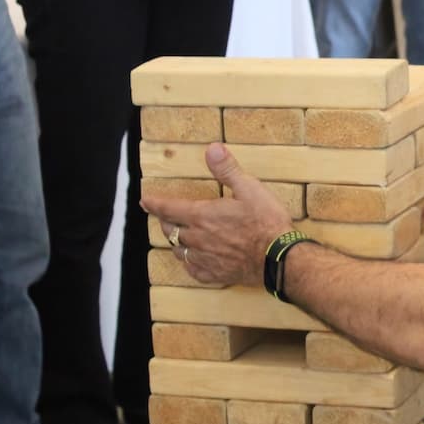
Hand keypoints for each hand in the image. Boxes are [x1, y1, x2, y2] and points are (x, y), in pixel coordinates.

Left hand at [141, 144, 292, 285]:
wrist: (278, 258)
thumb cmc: (265, 222)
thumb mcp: (250, 188)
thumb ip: (227, 170)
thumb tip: (212, 149)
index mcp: (203, 216)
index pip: (170, 209)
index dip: (155, 204)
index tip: (145, 201)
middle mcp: (198, 238)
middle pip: (171, 230)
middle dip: (166, 222)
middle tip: (167, 217)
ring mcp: (205, 258)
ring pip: (179, 251)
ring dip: (176, 242)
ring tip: (179, 237)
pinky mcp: (215, 274)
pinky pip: (193, 270)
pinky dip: (189, 263)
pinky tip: (193, 260)